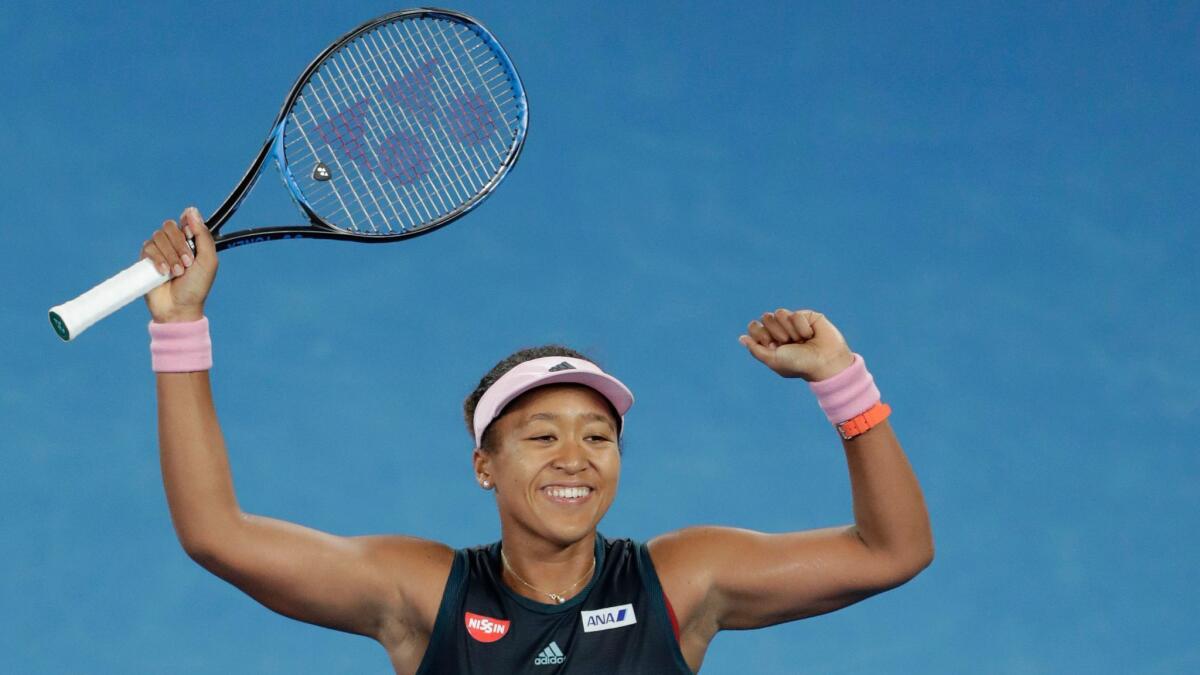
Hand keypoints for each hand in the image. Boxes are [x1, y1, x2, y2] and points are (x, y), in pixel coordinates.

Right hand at [142, 207, 218, 322]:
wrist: (179, 307)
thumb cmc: (196, 287)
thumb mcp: (208, 260)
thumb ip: (203, 235)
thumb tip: (192, 211)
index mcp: (191, 241)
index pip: (186, 220)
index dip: (187, 225)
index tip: (191, 237)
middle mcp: (175, 243)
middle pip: (169, 226)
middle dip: (180, 244)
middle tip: (188, 263)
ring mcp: (159, 250)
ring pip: (158, 236)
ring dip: (170, 255)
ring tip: (177, 272)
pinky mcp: (146, 259)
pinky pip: (147, 248)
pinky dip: (158, 260)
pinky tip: (164, 273)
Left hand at [738, 309, 854, 381]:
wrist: (826, 361)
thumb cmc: (799, 364)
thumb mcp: (773, 360)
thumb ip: (755, 349)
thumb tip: (741, 338)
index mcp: (770, 342)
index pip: (754, 327)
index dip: (760, 334)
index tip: (771, 345)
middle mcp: (781, 332)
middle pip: (765, 318)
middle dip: (775, 331)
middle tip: (787, 343)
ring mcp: (793, 324)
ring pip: (779, 313)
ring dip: (789, 330)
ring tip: (801, 340)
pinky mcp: (806, 316)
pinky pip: (795, 314)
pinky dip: (801, 327)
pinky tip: (810, 335)